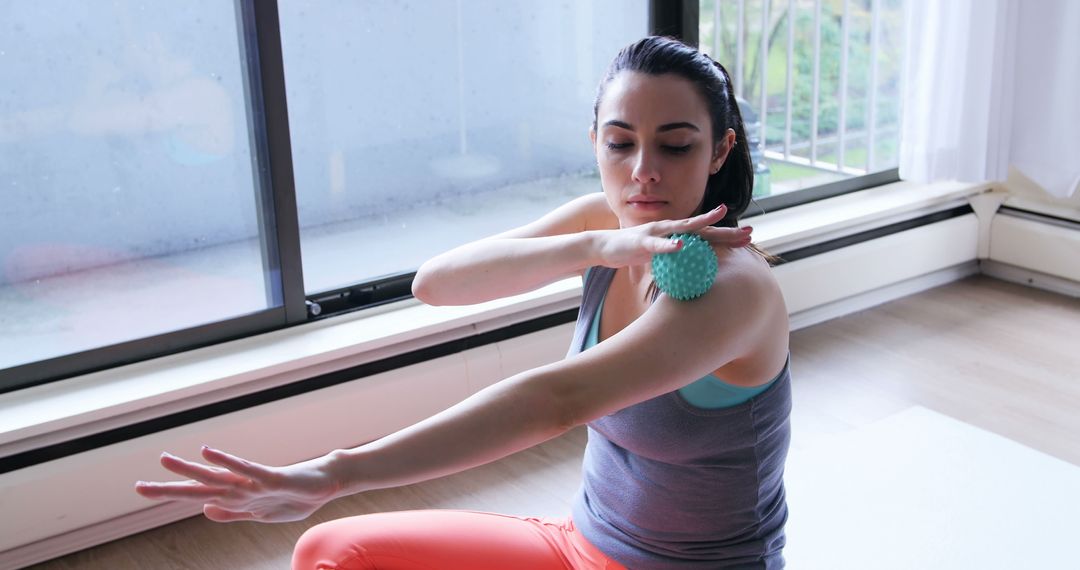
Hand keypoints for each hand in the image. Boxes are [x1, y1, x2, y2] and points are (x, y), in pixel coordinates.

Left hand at [134, 446, 340, 522]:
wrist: (325, 483)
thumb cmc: (294, 496)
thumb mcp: (259, 514)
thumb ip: (232, 512)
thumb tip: (205, 509)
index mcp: (234, 497)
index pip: (196, 496)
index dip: (169, 493)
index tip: (142, 489)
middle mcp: (239, 487)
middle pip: (198, 488)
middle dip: (169, 489)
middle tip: (137, 487)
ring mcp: (254, 482)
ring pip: (216, 476)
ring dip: (190, 469)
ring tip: (164, 460)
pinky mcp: (270, 477)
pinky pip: (244, 469)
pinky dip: (225, 461)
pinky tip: (208, 452)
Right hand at [593, 204, 752, 267]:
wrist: (604, 247)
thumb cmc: (632, 252)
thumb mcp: (658, 259)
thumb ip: (673, 263)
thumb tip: (688, 277)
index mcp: (676, 235)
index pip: (707, 236)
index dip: (727, 237)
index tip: (748, 239)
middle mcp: (671, 229)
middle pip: (704, 230)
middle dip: (727, 230)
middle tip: (750, 232)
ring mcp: (658, 232)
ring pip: (684, 227)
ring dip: (702, 223)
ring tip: (719, 217)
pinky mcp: (642, 240)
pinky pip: (658, 243)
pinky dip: (670, 245)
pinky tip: (682, 245)